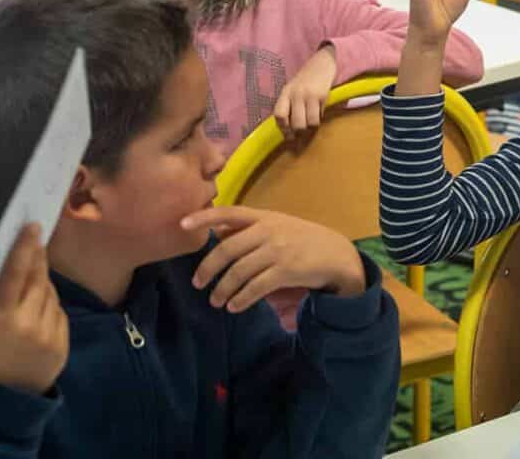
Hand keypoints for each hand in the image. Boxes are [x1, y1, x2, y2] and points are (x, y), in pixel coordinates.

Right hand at [0, 223, 68, 394]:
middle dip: (37, 259)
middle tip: (36, 240)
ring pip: (51, 294)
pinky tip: (36, 312)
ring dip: (41, 285)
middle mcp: (28, 323)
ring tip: (28, 286)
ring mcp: (48, 334)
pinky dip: (49, 307)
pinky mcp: (62, 343)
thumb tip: (0, 268)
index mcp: (1, 316)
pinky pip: (59, 313)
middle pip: (38, 279)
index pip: (16, 273)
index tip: (34, 227)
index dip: (25, 248)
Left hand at [182, 207, 366, 312]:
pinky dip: (241, 299)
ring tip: (216, 301)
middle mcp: (269, 231)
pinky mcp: (286, 271)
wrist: (337, 255)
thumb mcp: (279, 226)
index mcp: (265, 217)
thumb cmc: (304, 241)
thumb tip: (218, 234)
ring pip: (238, 272)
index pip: (229, 212)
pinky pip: (255, 288)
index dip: (204, 217)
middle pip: (227, 249)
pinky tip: (234, 306)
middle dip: (207, 269)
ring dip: (222, 290)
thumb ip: (251, 229)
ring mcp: (278, 250)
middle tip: (198, 283)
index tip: (182, 225)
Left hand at [273, 45, 336, 139]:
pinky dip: (319, 118)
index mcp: (285, 93)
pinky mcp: (322, 96)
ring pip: (310, 122)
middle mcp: (296, 94)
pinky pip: (320, 115)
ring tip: (312, 126)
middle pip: (296, 123)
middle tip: (301, 136)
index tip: (288, 136)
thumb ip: (289, 105)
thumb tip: (288, 128)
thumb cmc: (306, 79)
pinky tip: (319, 114)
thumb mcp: (293, 89)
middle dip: (299, 133)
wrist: (322, 63)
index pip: (279, 115)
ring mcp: (309, 95)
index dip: (283, 129)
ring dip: (311, 128)